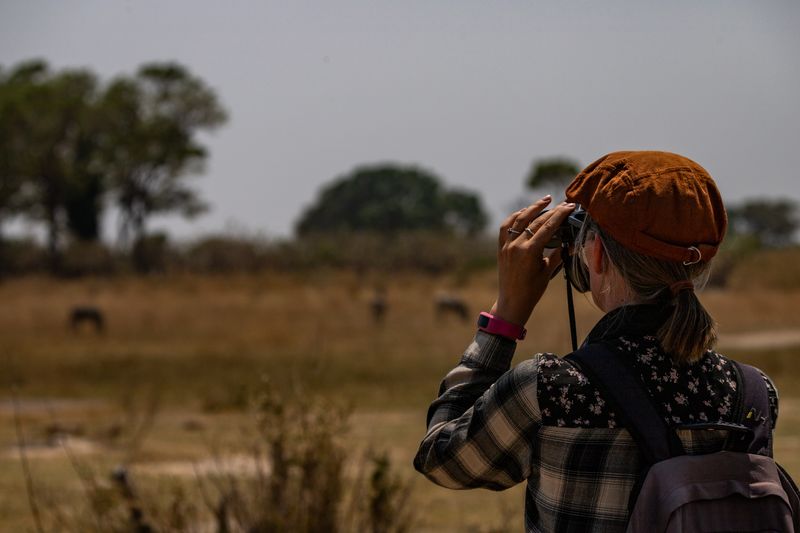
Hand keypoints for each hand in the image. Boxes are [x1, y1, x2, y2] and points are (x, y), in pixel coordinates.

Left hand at [491, 197, 575, 326]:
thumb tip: (571, 242)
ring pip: (519, 219)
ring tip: (545, 200)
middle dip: (551, 210)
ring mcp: (507, 245)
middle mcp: (516, 245)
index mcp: (530, 251)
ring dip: (532, 208)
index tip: (570, 206)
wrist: (512, 302)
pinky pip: (506, 227)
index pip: (548, 226)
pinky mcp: (501, 248)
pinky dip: (515, 217)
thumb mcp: (548, 272)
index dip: (560, 214)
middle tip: (562, 203)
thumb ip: (558, 254)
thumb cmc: (532, 290)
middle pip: (536, 221)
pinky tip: (524, 212)